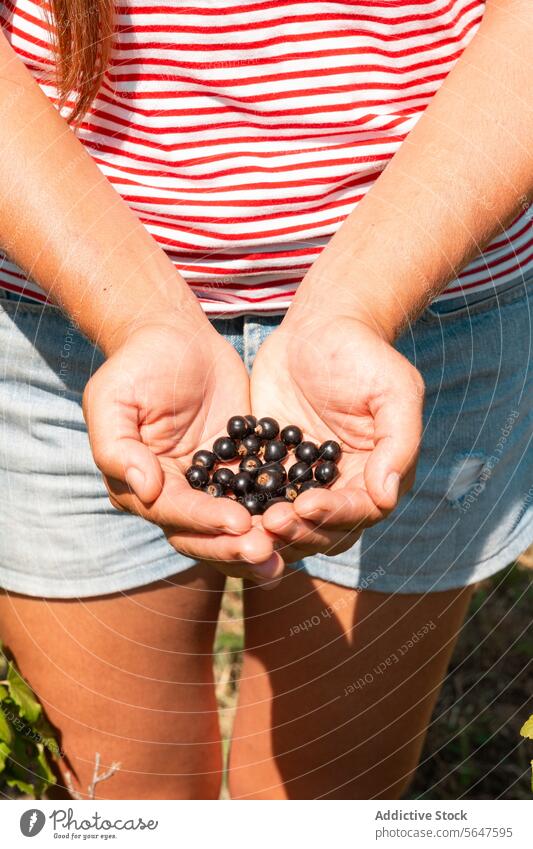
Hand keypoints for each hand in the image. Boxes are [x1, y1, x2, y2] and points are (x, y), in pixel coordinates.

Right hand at [82, 320, 282, 587]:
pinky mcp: (240, 468)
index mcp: (139, 486)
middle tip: (269, 553)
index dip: (204, 521)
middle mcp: (173, 495)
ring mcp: (210, 485)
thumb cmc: (138, 364)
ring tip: (290, 547)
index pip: (173, 514)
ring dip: (261, 540)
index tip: (239, 522)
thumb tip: (145, 490)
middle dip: (235, 547)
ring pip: (235, 525)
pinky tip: (307, 517)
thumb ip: (118, 448)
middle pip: (204, 534)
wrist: (175, 336)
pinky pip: (261, 494)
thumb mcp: (114, 399)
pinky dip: (280, 508)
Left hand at [250, 312, 423, 561]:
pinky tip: (221, 505)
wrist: (318, 328)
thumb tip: (387, 496)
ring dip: (269, 529)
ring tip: (246, 522)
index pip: (360, 511)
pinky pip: (256, 493)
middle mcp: (340, 486)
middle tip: (270, 521)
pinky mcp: (270, 465)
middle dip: (298, 530)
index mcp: (375, 474)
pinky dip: (242, 504)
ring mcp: (302, 479)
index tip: (306, 506)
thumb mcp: (393, 389)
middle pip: (322, 528)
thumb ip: (398, 442)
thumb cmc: (363, 354)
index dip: (335, 514)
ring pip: (288, 520)